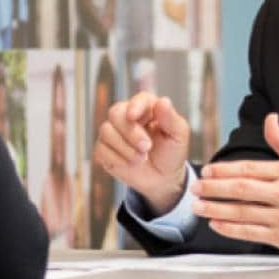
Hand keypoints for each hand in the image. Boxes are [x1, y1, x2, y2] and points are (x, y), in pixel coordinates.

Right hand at [92, 91, 189, 215]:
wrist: (163, 178)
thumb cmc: (171, 153)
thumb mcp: (178, 136)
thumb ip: (171, 118)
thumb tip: (163, 101)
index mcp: (148, 108)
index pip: (139, 99)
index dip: (135, 106)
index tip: (133, 116)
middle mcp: (127, 116)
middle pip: (116, 113)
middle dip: (130, 132)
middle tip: (146, 147)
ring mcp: (113, 132)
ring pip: (106, 131)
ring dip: (125, 148)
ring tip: (141, 158)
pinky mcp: (104, 149)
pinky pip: (100, 149)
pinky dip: (116, 159)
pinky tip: (129, 164)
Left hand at [194, 113, 278, 253]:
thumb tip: (270, 119)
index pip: (250, 169)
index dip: (225, 169)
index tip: (208, 170)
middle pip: (242, 190)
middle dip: (214, 188)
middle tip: (196, 187)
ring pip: (242, 213)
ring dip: (215, 209)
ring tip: (198, 205)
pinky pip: (250, 233)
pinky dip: (230, 229)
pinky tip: (215, 224)